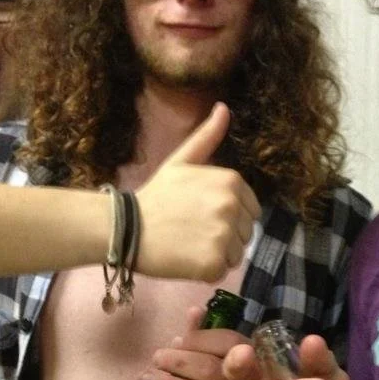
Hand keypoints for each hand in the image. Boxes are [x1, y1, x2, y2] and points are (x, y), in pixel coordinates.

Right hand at [135, 103, 259, 282]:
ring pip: (235, 254)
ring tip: (189, 246)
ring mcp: (223, 236)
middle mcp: (232, 206)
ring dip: (216, 255)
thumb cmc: (156, 196)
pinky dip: (206, 272)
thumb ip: (207, 137)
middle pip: (245, 234)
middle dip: (224, 237)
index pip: (251, 211)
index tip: (202, 218)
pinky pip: (222, 272)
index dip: (229, 217)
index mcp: (231, 182)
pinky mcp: (213, 263)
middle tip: (192, 234)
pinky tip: (186, 260)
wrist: (127, 228)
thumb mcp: (182, 160)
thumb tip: (225, 108)